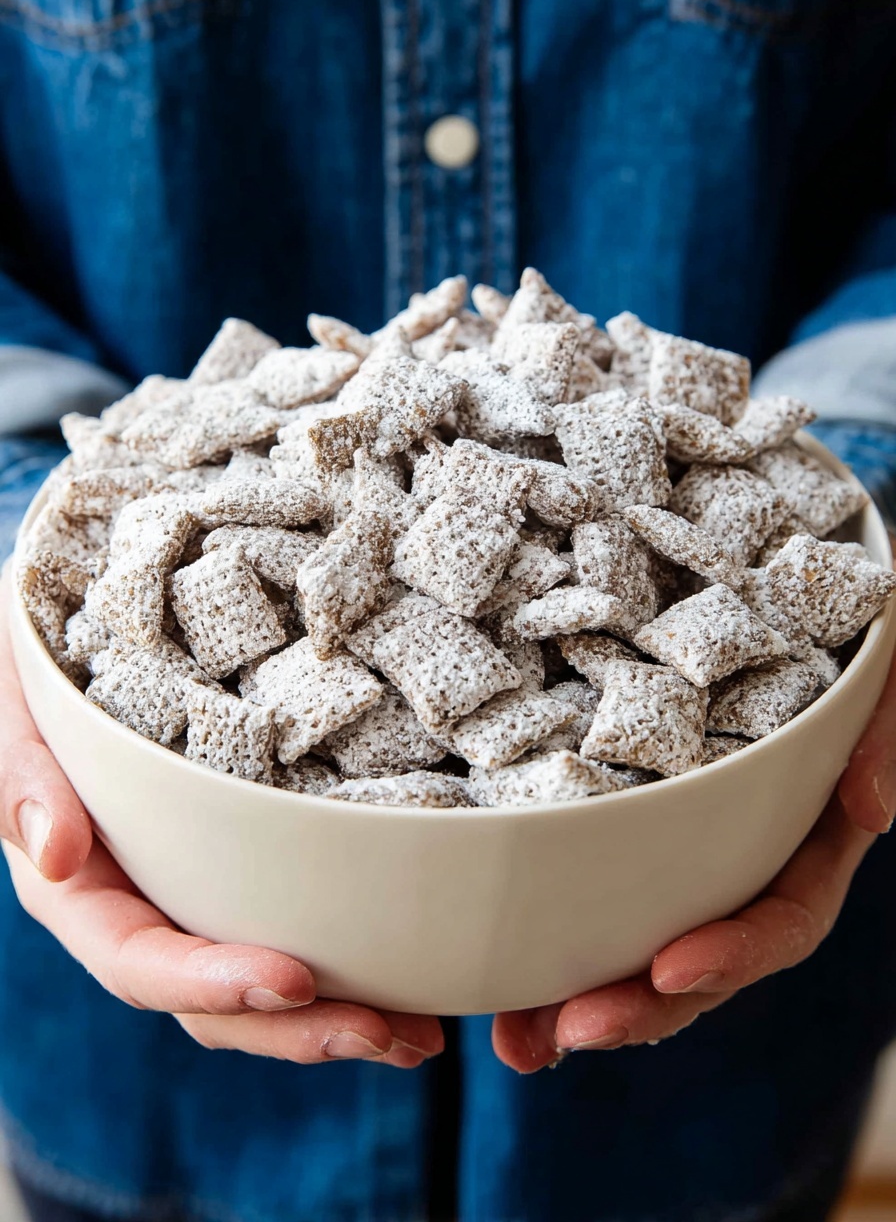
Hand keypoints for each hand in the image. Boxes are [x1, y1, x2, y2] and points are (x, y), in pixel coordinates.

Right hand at [0, 572, 441, 1067]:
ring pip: (259, 980)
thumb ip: (23, 776)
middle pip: (213, 999)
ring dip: (340, 1014)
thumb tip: (53, 853)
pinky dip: (351, 957)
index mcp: (81, 887)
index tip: (295, 979)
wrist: (84, 628)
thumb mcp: (20, 706)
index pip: (139, 962)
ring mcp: (196, 893)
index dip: (214, 981)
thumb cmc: (49, 665)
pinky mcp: (246, 866)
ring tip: (423, 1033)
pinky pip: (292, 924)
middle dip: (299, 1027)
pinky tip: (416, 969)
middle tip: (396, 1035)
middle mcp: (142, 905)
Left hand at [493, 637, 895, 1073]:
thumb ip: (881, 732)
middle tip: (565, 1034)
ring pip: (640, 937)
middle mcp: (745, 854)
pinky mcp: (627, 814)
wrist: (777, 577)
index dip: (734, 952)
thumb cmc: (829, 619)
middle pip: (701, 953)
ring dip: (578, 993)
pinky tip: (496, 968)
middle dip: (638, 1006)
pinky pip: (592, 880)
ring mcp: (686, 843)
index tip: (670, 967)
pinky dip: (547, 927)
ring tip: (515, 1039)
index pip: (784, 915)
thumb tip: (874, 810)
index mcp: (808, 833)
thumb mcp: (873, 666)